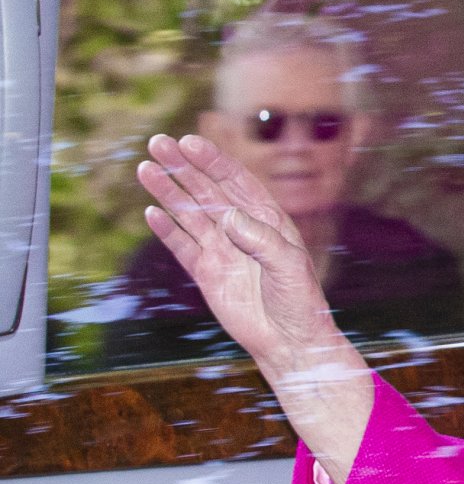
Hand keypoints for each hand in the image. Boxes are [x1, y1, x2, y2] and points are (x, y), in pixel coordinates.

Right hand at [137, 133, 337, 367]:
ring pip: (189, 214)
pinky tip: (151, 212)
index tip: (188, 143)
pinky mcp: (207, 273)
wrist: (289, 340)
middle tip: (157, 143)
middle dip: (183, 166)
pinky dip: (167, 230)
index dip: (212, 160)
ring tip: (145, 168)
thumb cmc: (299, 300)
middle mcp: (241, 228)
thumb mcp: (288, 265)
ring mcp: (222, 249)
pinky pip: (182, 246)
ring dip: (168, 191)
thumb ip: (261, 239)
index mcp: (266, 218)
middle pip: (206, 190)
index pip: (235, 181)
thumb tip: (228, 217)